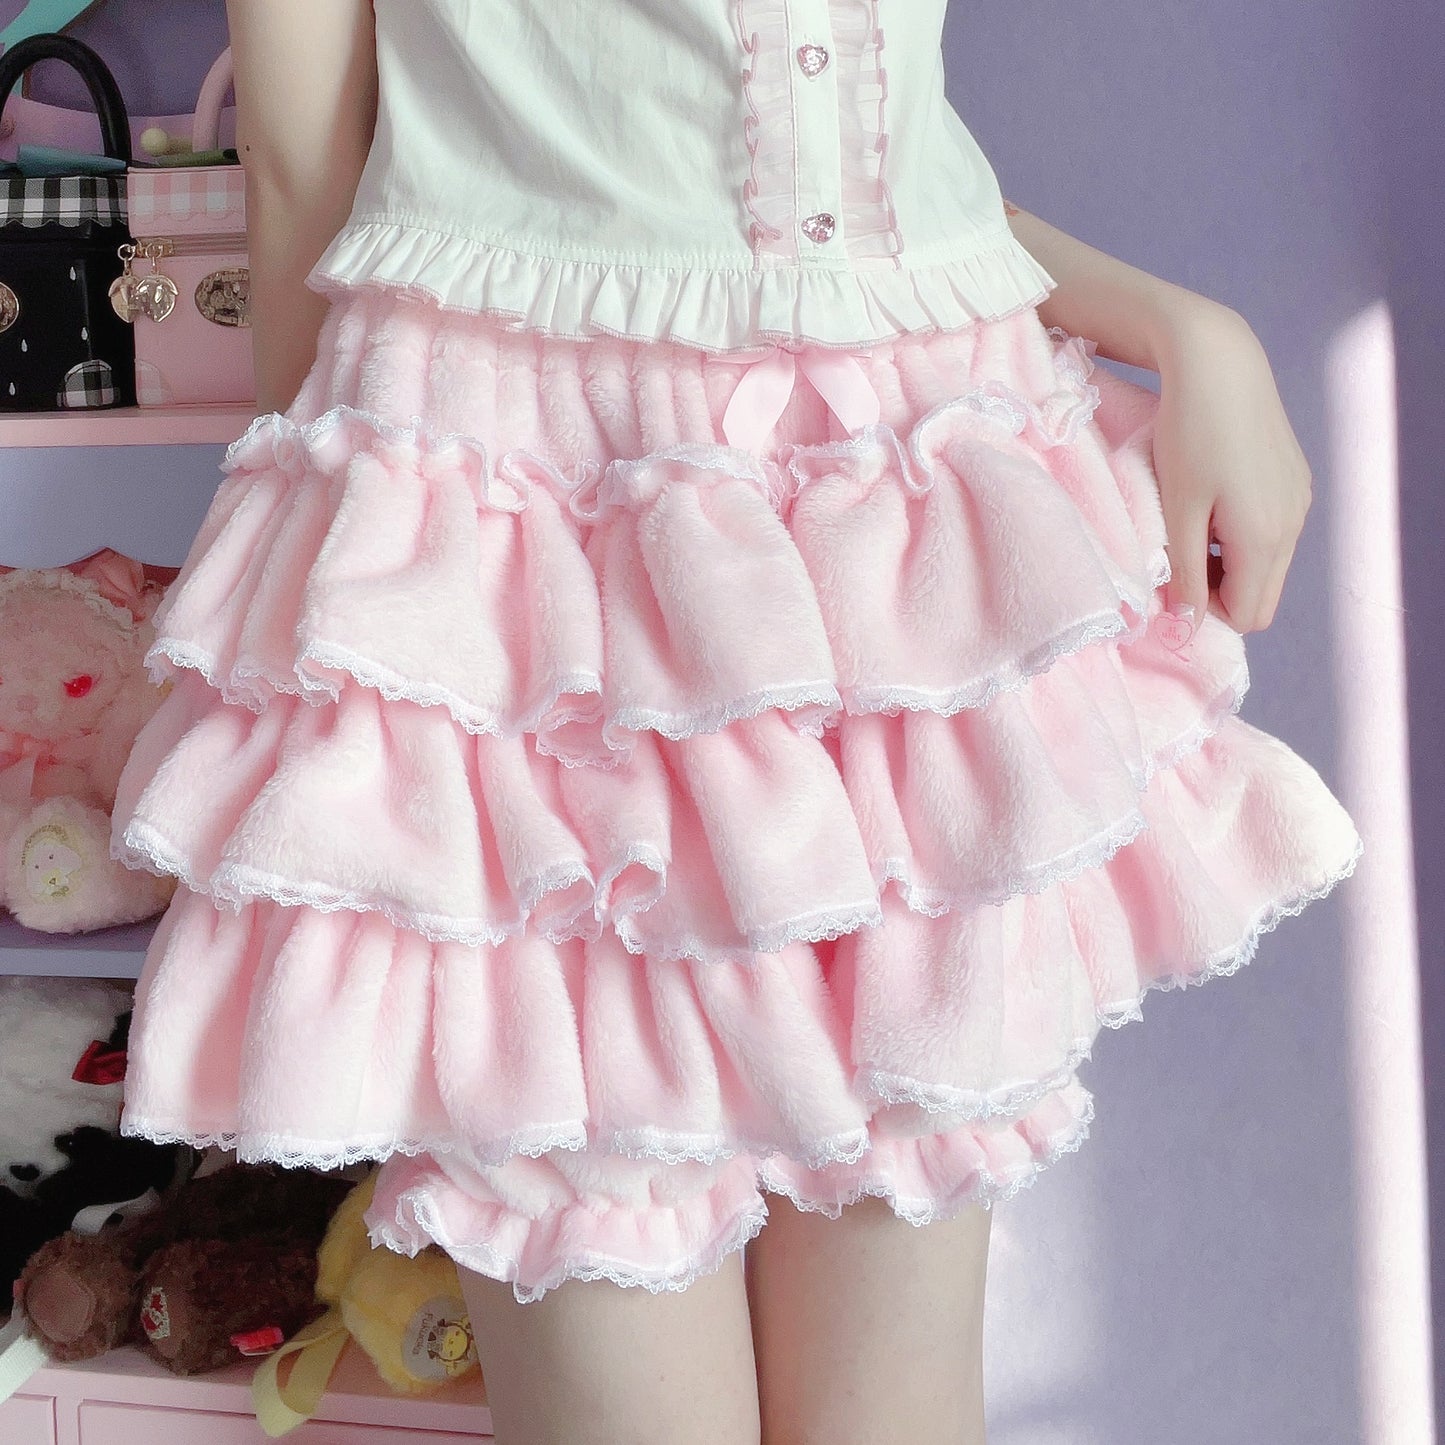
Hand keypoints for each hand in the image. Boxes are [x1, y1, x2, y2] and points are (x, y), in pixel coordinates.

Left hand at [1150, 305, 1313, 635]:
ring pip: (1268, 566)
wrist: (1220, 365)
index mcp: (1265, 537)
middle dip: (1221, 593)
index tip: (1172, 580)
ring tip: (1193, 526)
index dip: (1205, 611)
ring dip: (1229, 564)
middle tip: (1180, 560)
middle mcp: (1294, 524)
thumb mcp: (1178, 511)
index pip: (1246, 615)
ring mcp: (1300, 502)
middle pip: (1262, 597)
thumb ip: (1184, 574)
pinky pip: (1274, 533)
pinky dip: (1243, 536)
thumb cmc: (1189, 435)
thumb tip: (1185, 626)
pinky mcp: (1297, 482)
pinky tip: (1214, 501)